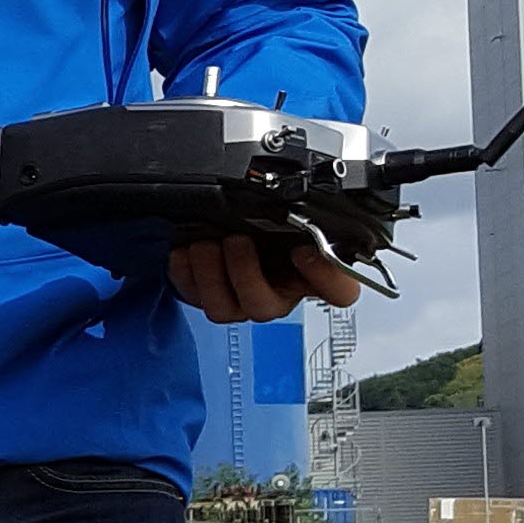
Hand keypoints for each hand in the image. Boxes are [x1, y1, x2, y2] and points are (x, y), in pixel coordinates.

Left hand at [166, 231, 365, 325]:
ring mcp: (241, 301)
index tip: (306, 251)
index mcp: (310, 276)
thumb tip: (307, 212)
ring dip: (210, 275)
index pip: (340, 291)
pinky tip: (184, 253)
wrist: (231, 227)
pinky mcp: (208, 298)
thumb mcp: (292, 216)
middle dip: (244, 273)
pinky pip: (194, 299)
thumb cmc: (268, 225)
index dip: (327, 278)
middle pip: (267, 307)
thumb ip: (308, 218)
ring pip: (225, 309)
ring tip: (204, 246)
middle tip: (236, 242)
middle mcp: (277, 294)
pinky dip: (185, 274)